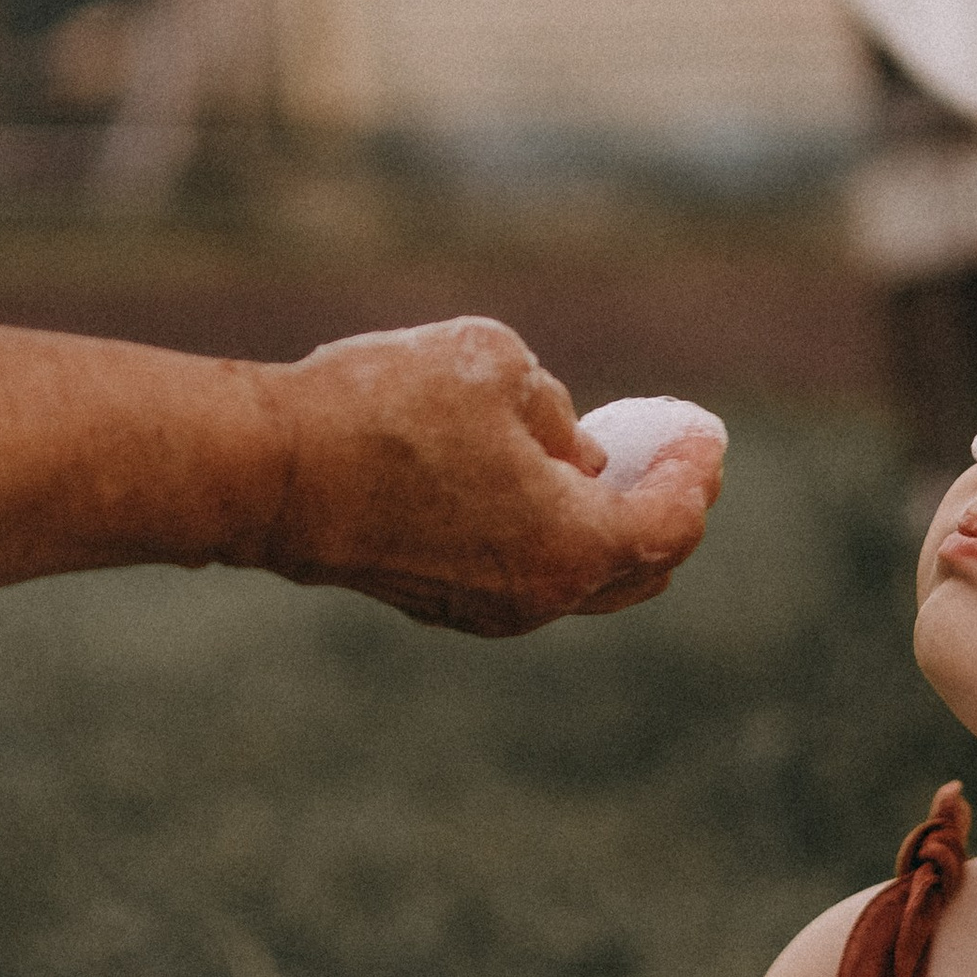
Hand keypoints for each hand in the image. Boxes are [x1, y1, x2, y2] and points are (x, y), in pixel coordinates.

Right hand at [250, 317, 723, 634]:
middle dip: (667, 508)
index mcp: (574, 547)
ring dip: (603, 524)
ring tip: (607, 464)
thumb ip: (557, 409)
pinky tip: (537, 484)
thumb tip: (572, 454)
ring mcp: (485, 611)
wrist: (271, 470)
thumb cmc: (385, 407)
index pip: (673, 521)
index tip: (704, 432)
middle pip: (638, 567)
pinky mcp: (438, 602)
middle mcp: (539, 598)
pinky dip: (549, 535)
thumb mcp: (497, 364)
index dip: (697, 471)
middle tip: (678, 457)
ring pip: (577, 576)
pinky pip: (523, 573)